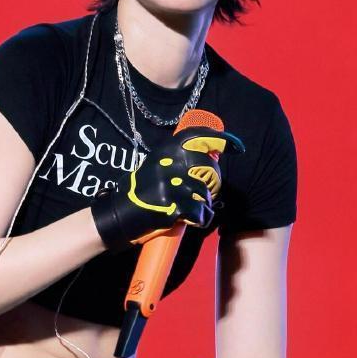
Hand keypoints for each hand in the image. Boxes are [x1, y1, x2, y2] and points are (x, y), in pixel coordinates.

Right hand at [90, 126, 242, 250]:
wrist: (119, 214)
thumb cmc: (140, 191)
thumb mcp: (156, 166)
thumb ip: (178, 159)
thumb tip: (208, 156)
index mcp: (166, 151)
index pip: (198, 136)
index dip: (222, 140)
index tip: (238, 147)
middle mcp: (170, 163)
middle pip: (208, 169)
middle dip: (212, 184)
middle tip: (207, 194)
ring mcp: (171, 184)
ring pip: (205, 193)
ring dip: (204, 205)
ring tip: (192, 210)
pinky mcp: (173, 205)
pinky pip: (200, 212)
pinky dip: (201, 219)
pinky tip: (193, 221)